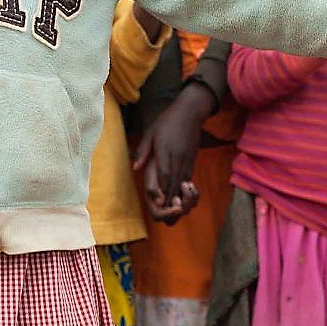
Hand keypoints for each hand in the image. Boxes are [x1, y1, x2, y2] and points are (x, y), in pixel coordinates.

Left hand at [133, 82, 215, 223]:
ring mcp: (186, 160)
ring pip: (183, 182)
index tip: (158, 201)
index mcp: (164, 150)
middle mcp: (177, 157)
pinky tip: (181, 197)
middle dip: (170, 199)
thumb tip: (135, 168)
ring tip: (175, 210)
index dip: (161, 188)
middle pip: (174, 182)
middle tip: (166, 213)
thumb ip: (143, 151)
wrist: (190, 113)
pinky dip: (185, 189)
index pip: (163, 173)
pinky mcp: (192, 161)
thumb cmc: (167, 121)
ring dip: (179, 197)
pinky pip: (188, 178)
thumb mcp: (150, 132)